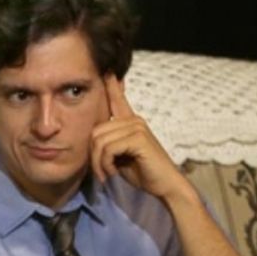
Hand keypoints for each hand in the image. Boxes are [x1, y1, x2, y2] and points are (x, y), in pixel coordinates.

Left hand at [90, 76, 188, 201]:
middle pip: (95, 131)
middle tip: (101, 172)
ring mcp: (137, 127)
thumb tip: (93, 139)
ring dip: (99, 162)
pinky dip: (106, 164)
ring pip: (99, 141)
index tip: (107, 70)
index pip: (117, 99)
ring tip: (107, 173)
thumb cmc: (141, 171)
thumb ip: (107, 143)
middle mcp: (133, 120)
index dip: (111, 85)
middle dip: (93, 156)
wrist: (164, 185)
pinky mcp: (139, 138)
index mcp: (129, 122)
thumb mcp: (119, 155)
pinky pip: (108, 148)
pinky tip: (113, 172)